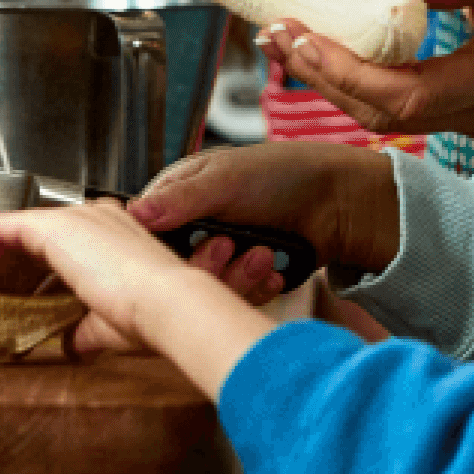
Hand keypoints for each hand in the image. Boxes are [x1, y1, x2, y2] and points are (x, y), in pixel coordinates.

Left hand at [0, 199, 269, 397]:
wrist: (166, 302)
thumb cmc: (152, 313)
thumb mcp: (109, 325)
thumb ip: (83, 331)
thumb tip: (70, 346)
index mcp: (115, 235)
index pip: (62, 247)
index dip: (34, 272)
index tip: (17, 297)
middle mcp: (96, 218)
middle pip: (38, 237)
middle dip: (11, 269)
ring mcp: (76, 218)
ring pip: (18, 230)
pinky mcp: (55, 226)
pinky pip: (5, 228)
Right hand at [130, 141, 400, 302]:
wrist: (339, 202)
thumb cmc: (282, 174)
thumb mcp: (226, 178)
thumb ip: (181, 198)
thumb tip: (134, 214)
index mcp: (178, 195)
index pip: (143, 234)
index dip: (156, 250)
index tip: (178, 252)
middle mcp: (193, 228)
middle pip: (174, 269)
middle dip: (205, 265)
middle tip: (229, 248)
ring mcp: (219, 256)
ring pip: (205, 289)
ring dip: (236, 278)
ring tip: (264, 256)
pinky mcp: (242, 279)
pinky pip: (234, 299)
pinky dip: (255, 288)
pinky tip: (274, 272)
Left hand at [263, 0, 473, 140]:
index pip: (401, 95)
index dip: (341, 71)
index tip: (295, 33)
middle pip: (384, 117)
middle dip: (321, 77)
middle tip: (271, 32)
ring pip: (392, 118)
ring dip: (335, 81)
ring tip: (286, 39)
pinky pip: (410, 106)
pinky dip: (365, 81)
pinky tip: (333, 49)